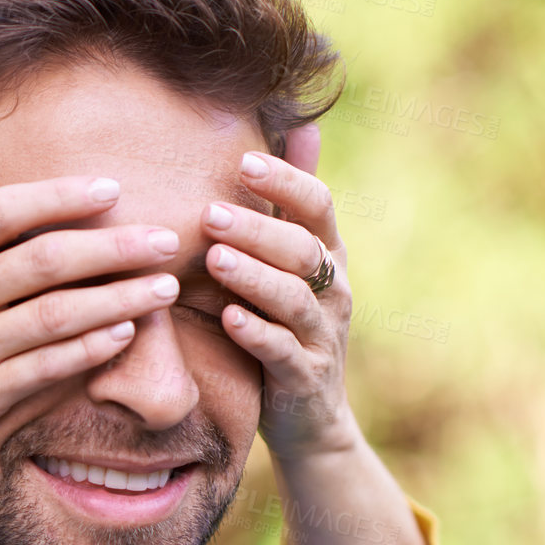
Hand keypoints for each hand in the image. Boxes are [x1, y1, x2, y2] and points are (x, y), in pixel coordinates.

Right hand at [0, 129, 184, 475]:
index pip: (0, 213)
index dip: (59, 196)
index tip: (109, 188)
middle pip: (43, 261)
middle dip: (113, 246)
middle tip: (165, 237)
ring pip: (56, 315)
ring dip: (119, 298)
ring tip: (165, 284)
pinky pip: (46, 367)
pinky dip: (90, 349)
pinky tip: (127, 332)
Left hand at [201, 122, 359, 462]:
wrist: (309, 418)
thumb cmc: (286, 327)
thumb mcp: (292, 266)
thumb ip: (292, 205)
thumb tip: (302, 126)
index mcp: (328, 257)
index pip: (318, 206)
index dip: (287, 181)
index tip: (243, 161)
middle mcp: (334, 291)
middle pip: (303, 249)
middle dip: (259, 229)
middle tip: (211, 213)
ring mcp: (322, 335)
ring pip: (295, 299)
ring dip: (254, 276)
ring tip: (214, 259)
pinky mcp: (304, 377)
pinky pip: (283, 352)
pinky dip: (256, 334)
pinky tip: (227, 318)